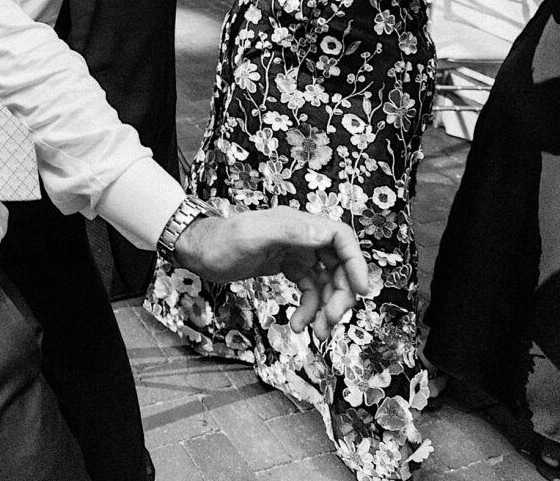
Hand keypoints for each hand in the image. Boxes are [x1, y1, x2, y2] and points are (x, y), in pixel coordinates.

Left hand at [173, 206, 371, 336]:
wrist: (198, 250)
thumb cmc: (220, 240)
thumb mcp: (252, 236)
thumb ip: (288, 232)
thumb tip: (324, 234)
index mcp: (298, 224)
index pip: (341, 238)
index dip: (356, 263)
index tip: (361, 290)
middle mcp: (302, 237)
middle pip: (338, 265)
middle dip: (339, 296)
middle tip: (330, 322)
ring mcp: (296, 253)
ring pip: (326, 282)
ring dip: (326, 308)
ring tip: (317, 333)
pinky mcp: (288, 267)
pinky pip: (310, 290)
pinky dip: (309, 309)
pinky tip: (299, 325)